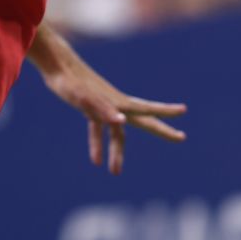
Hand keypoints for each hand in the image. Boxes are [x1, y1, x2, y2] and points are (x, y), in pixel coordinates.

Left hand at [38, 47, 187, 174]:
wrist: (56, 66)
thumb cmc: (70, 82)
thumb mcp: (84, 98)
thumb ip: (102, 109)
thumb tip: (122, 122)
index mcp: (118, 102)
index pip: (147, 109)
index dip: (166, 111)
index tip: (184, 110)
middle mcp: (115, 104)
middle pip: (143, 121)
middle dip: (161, 130)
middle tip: (181, 137)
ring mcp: (104, 106)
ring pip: (117, 133)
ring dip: (117, 152)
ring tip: (114, 172)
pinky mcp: (91, 108)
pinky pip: (98, 129)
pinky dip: (97, 144)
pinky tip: (95, 161)